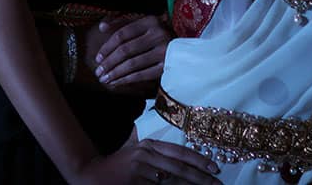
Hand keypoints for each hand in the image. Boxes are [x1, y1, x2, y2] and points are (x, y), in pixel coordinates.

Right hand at [76, 130, 218, 183]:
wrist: (93, 174)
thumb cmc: (118, 163)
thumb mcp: (134, 147)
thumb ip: (150, 142)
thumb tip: (166, 130)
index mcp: (149, 145)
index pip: (179, 152)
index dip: (198, 159)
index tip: (215, 166)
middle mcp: (146, 155)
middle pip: (179, 169)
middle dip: (201, 177)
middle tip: (218, 182)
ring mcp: (141, 171)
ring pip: (172, 181)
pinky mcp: (137, 183)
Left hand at [92, 14, 171, 92]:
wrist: (188, 47)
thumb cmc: (159, 33)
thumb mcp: (143, 23)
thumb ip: (121, 23)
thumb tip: (101, 27)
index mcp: (150, 21)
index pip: (122, 34)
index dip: (107, 46)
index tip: (97, 57)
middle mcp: (158, 34)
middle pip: (125, 50)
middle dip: (109, 62)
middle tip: (98, 72)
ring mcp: (164, 51)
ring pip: (132, 64)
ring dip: (115, 73)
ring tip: (104, 79)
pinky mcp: (168, 66)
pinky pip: (143, 75)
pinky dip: (127, 80)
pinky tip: (117, 83)